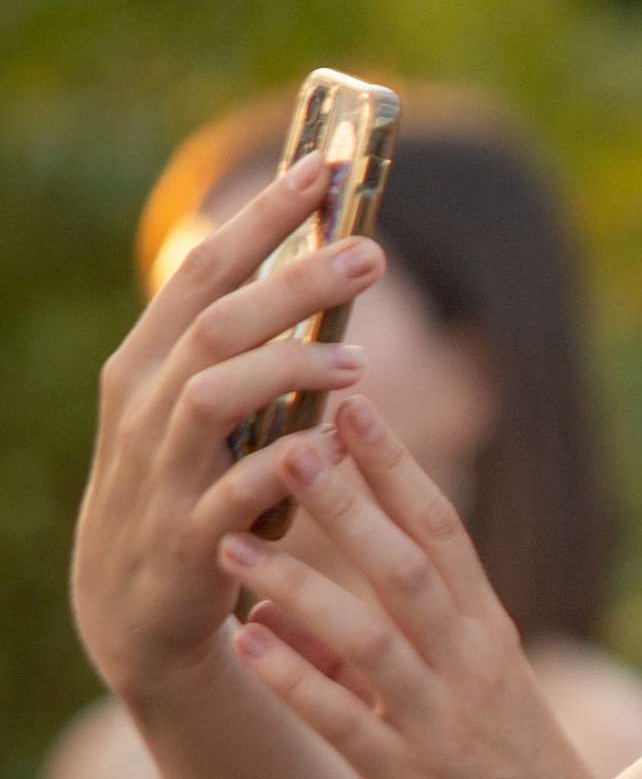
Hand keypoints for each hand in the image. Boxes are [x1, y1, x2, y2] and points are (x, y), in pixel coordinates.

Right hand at [72, 157, 384, 705]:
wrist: (134, 612)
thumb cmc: (182, 486)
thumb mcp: (192, 405)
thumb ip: (235, 340)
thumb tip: (301, 253)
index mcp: (146, 362)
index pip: (203, 269)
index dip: (261, 216)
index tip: (325, 166)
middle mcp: (145, 407)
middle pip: (217, 322)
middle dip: (293, 282)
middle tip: (371, 254)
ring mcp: (161, 472)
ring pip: (215, 395)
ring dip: (288, 367)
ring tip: (357, 357)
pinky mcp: (188, 539)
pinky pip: (235, 492)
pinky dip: (284, 465)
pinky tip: (332, 446)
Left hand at [217, 397, 639, 778]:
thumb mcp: (473, 694)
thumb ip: (391, 646)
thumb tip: (292, 609)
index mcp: (490, 632)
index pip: (442, 529)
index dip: (395, 464)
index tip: (349, 403)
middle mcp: (471, 664)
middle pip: (406, 562)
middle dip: (346, 499)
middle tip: (287, 437)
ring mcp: (442, 723)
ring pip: (368, 635)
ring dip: (298, 584)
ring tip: (232, 539)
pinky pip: (346, 723)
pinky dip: (295, 680)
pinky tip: (245, 644)